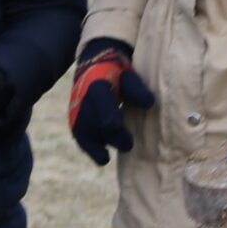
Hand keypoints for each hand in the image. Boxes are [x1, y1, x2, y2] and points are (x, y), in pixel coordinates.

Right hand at [68, 39, 154, 166]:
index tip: (114, 125)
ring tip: (119, 151)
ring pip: (87, 133)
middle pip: (95, 122)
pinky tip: (103, 158)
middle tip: (128, 144)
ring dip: (102, 145)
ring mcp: (77, 114)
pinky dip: (92, 150)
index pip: (99, 100)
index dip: (106, 113)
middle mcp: (83, 101)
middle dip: (111, 135)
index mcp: (96, 85)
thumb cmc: (116, 73)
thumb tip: (149, 103)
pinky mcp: (76, 124)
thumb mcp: (127, 74)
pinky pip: (82, 140)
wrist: (93, 69)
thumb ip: (136, 88)